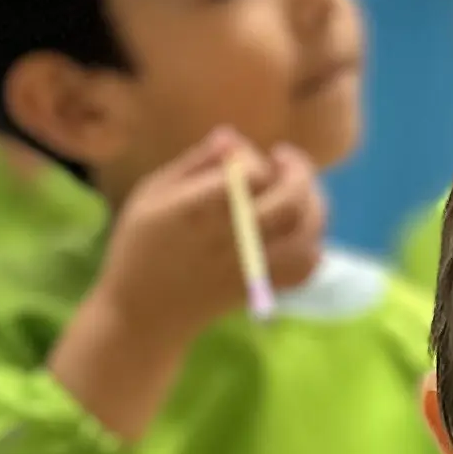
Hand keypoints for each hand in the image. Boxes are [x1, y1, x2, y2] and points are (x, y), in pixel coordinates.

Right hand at [47, 130, 324, 441]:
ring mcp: (252, 266)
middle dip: (298, 171)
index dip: (252, 157)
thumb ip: (194, 163)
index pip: (250, 173)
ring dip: (312, 204)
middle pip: (290, 201)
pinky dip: (312, 244)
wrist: (143, 316)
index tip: (239, 156)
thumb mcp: (152, 194)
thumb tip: (232, 137)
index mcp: (198, 211)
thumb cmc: (140, 248)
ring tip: (298, 190)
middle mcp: (231, 238)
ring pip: (305, 232)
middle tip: (285, 159)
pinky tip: (298, 230)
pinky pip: (305, 267)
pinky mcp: (262, 287)